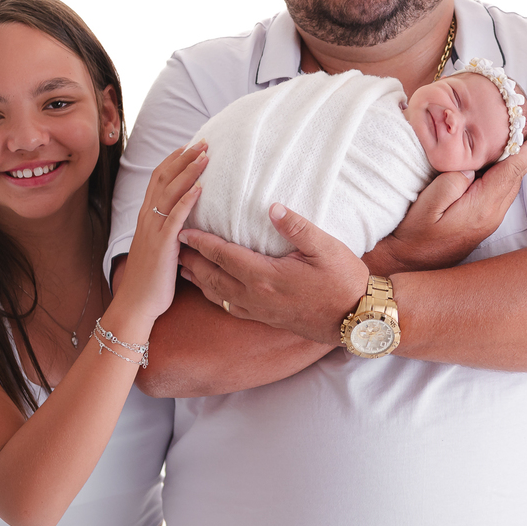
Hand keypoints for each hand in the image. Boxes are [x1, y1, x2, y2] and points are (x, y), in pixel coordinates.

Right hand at [117, 143, 207, 320]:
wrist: (137, 302)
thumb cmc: (152, 277)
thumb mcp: (160, 246)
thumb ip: (170, 228)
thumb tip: (187, 218)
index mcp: (147, 216)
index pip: (158, 178)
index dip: (174, 160)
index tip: (190, 145)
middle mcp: (147, 218)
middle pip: (165, 178)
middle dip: (184, 158)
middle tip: (204, 142)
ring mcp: (153, 230)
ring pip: (170, 192)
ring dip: (189, 172)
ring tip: (206, 156)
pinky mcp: (162, 244)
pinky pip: (175, 217)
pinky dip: (187, 200)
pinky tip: (200, 188)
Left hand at [177, 203, 369, 345]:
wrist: (355, 319)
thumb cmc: (343, 280)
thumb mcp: (325, 248)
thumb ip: (296, 227)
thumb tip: (271, 206)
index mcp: (265, 277)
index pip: (223, 255)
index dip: (201, 242)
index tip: (183, 228)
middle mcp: (255, 296)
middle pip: (212, 276)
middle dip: (190, 259)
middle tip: (171, 245)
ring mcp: (258, 310)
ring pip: (216, 294)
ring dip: (197, 278)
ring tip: (182, 265)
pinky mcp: (264, 318)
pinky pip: (229, 307)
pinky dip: (213, 295)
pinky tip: (210, 289)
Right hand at [370, 129, 526, 271]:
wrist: (409, 263)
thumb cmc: (414, 234)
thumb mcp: (427, 205)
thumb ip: (451, 183)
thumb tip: (471, 169)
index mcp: (482, 207)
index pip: (511, 171)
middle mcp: (492, 215)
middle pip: (515, 177)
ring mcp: (489, 221)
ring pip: (509, 185)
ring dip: (517, 164)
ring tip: (523, 142)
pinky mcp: (482, 223)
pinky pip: (501, 193)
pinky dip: (506, 175)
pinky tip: (501, 166)